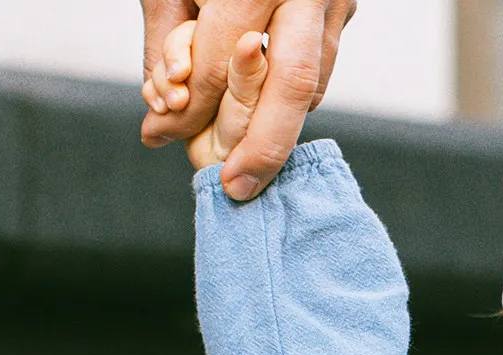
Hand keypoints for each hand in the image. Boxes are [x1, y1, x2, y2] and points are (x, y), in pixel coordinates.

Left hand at [140, 0, 354, 200]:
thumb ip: (166, 43)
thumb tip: (159, 122)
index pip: (224, 57)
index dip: (192, 104)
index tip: (162, 137)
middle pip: (291, 85)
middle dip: (260, 146)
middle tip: (234, 189)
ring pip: (311, 84)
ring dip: (274, 125)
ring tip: (243, 163)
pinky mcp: (343, 7)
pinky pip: (318, 69)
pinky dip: (286, 98)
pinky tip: (260, 112)